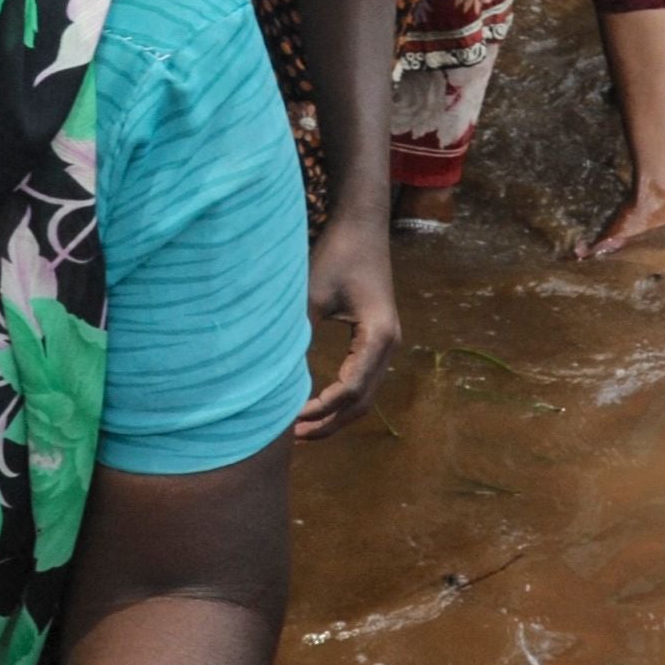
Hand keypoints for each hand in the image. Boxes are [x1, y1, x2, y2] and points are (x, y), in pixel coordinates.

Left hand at [296, 215, 401, 436]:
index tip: (290, 417)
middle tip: (293, 437)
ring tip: (303, 429)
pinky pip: (363, 380)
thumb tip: (274, 374)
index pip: (351, 388)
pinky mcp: (378, 339)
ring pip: (366, 395)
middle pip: (362, 401)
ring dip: (336, 415)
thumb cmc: (338, 256)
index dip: (321, 408)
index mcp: (378, 336)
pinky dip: (341, 398)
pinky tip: (316, 403)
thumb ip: (299, 335)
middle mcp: (390, 345)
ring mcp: (388, 344)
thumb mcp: (312, 295)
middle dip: (329, 423)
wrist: (362, 228)